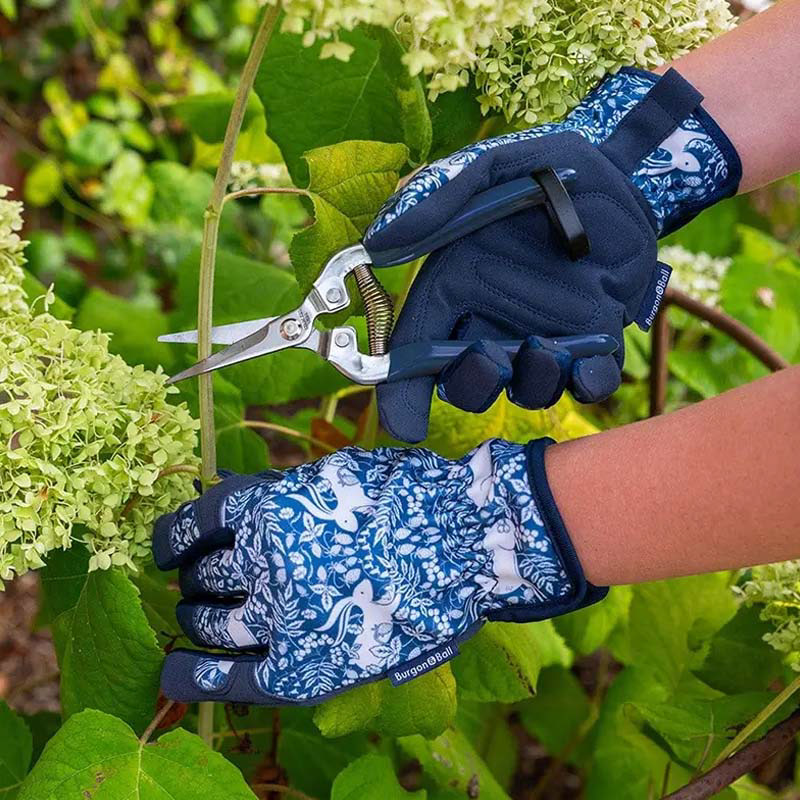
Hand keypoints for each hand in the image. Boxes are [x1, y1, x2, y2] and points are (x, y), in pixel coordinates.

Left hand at [153, 440, 604, 704]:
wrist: (467, 544)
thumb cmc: (410, 501)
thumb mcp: (338, 476)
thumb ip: (284, 493)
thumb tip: (242, 510)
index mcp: (271, 507)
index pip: (196, 521)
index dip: (172, 536)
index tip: (165, 548)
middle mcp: (265, 560)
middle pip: (202, 574)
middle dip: (195, 578)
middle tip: (202, 582)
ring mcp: (281, 616)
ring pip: (208, 620)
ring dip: (197, 616)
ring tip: (201, 615)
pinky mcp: (302, 668)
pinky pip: (228, 678)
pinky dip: (191, 675)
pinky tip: (172, 670)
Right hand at [365, 67, 740, 441]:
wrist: (622, 168)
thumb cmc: (545, 165)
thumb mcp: (485, 169)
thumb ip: (434, 200)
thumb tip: (375, 244)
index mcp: (455, 286)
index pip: (414, 349)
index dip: (402, 393)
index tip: (405, 425)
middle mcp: (493, 319)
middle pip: (465, 382)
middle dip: (471, 387)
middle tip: (490, 361)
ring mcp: (544, 332)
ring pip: (524, 390)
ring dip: (530, 384)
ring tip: (546, 348)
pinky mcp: (594, 337)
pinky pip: (586, 380)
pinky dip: (586, 384)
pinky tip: (589, 366)